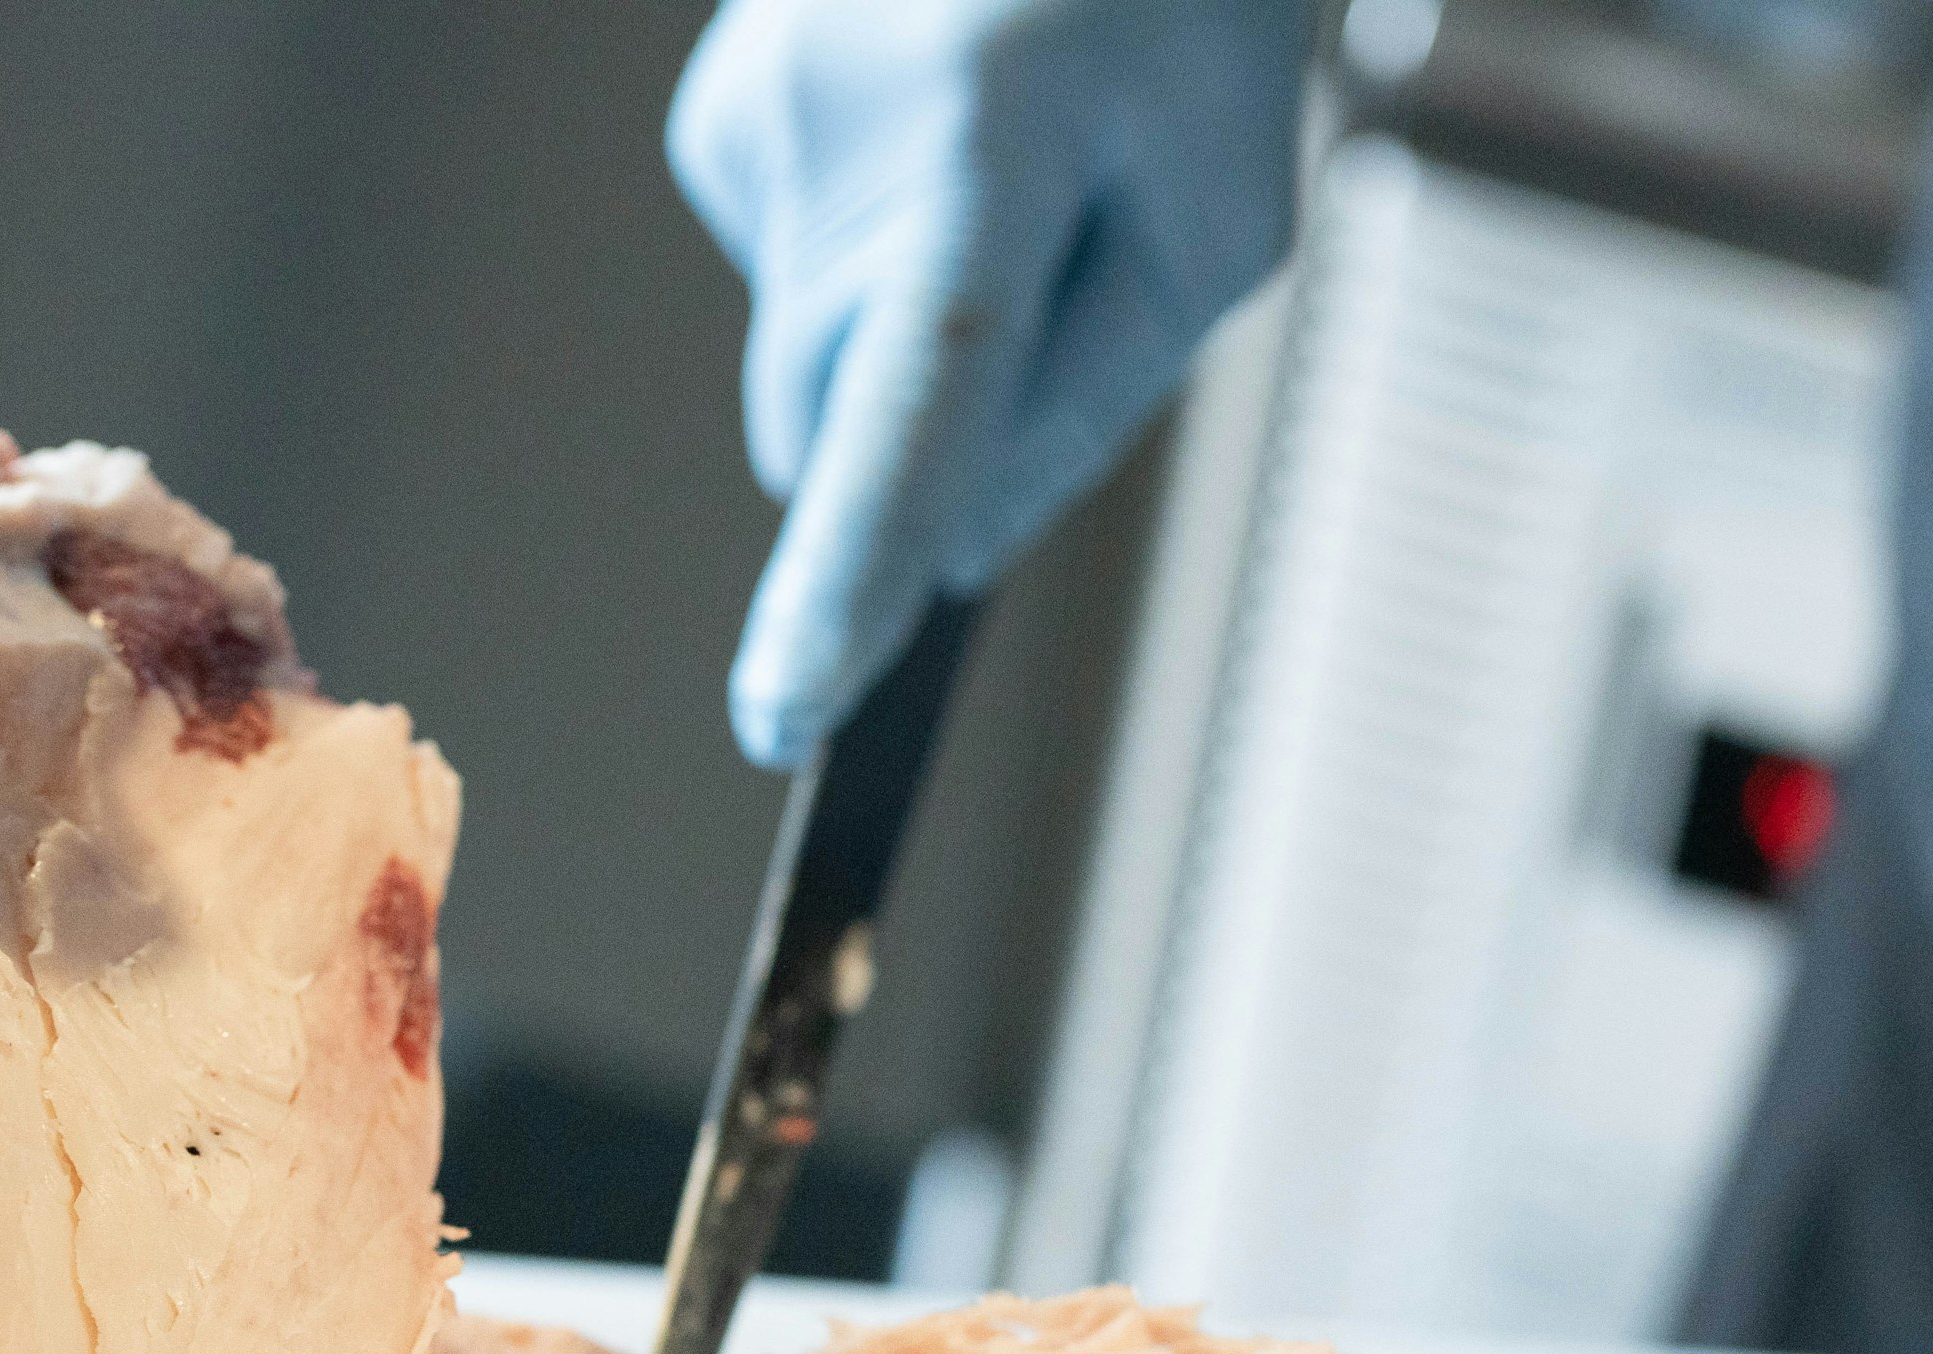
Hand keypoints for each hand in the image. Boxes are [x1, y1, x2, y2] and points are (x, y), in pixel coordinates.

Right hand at [669, 0, 1309, 764]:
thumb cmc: (1185, 22)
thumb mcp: (1216, 220)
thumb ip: (1093, 400)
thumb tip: (953, 552)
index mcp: (984, 150)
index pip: (907, 403)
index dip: (849, 569)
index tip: (790, 706)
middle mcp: (829, 127)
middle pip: (831, 431)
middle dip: (916, 444)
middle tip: (1057, 287)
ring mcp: (748, 110)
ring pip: (807, 360)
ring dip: (904, 328)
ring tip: (1007, 168)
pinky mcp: (716, 113)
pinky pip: (790, 276)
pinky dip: (868, 253)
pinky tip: (939, 136)